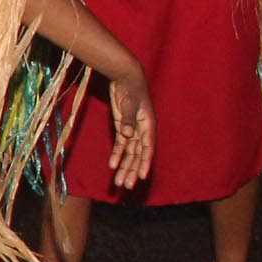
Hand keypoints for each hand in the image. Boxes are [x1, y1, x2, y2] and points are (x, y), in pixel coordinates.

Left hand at [102, 69, 155, 189]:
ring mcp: (133, 129)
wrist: (125, 76)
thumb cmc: (131, 88)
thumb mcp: (130, 104)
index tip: (142, 176)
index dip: (145, 163)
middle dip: (132, 170)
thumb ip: (127, 120)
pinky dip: (117, 154)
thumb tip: (128, 135)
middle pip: (138, 154)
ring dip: (125, 167)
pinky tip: (113, 165)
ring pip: (130, 152)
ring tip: (119, 182)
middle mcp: (142, 130)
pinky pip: (121, 145)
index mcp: (148, 125)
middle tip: (127, 185)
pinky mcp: (123, 127)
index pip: (147, 148)